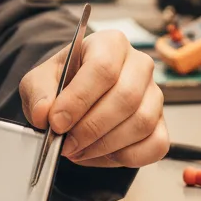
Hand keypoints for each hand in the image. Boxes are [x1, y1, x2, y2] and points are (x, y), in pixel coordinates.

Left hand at [19, 30, 167, 167]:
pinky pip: (155, 145)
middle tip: (66, 144)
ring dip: (105, 145)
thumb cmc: (63, 82)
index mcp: (110, 43)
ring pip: (141, 123)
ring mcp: (154, 95)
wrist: (77, 95)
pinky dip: (125, 157)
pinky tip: (100, 154)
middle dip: (91, 128)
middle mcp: (139, 65)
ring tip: (78, 150)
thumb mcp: (40, 80)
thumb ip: (38, 93)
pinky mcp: (161, 123)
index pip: (103, 68)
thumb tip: (44, 114)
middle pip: (126, 98)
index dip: (79, 99)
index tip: (56, 122)